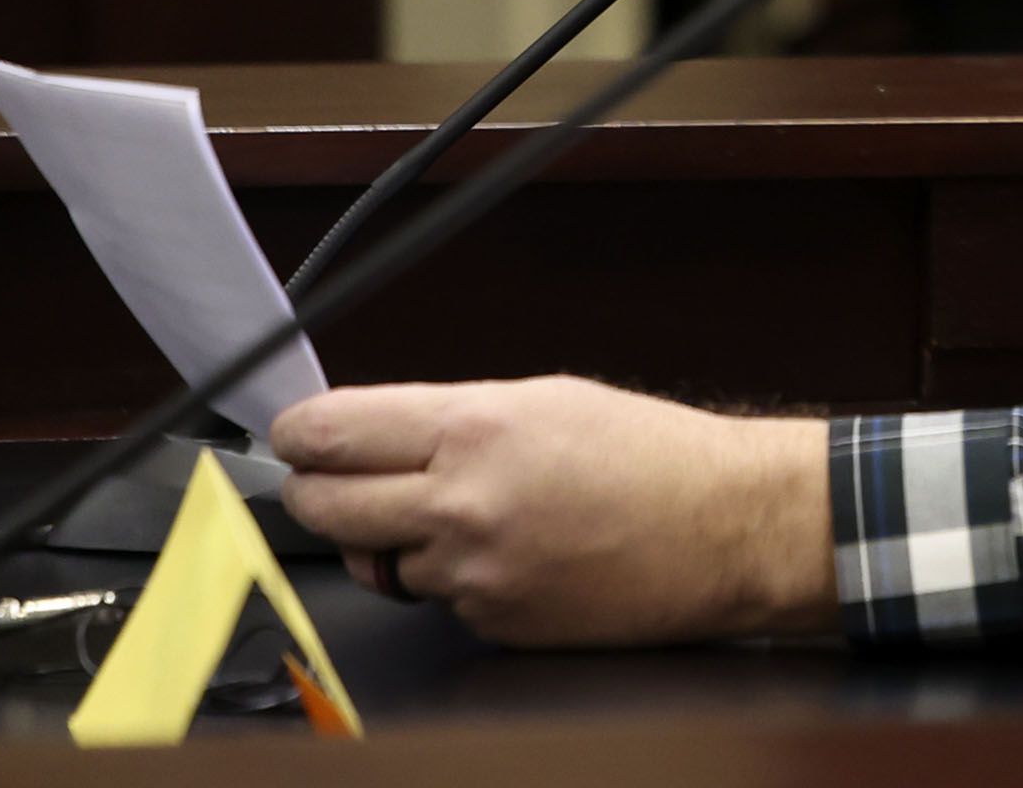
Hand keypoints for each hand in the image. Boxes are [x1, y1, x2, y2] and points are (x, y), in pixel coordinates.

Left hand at [270, 375, 834, 646]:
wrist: (726, 527)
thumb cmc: (653, 456)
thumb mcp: (548, 399)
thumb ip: (453, 418)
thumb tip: (377, 435)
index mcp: (476, 428)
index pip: (332, 433)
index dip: (299, 434)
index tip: (296, 436)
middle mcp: (463, 502)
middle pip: (324, 504)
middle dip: (319, 490)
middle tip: (335, 479)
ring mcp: (473, 573)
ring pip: (376, 561)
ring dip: (395, 539)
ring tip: (460, 515)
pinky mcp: (492, 623)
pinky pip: (438, 600)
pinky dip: (456, 579)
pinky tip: (513, 554)